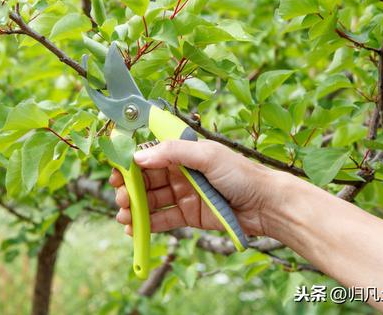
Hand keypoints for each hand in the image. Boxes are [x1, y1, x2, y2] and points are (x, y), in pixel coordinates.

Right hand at [109, 139, 281, 236]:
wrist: (267, 205)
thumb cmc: (241, 174)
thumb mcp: (208, 155)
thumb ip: (173, 153)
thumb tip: (139, 157)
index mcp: (183, 153)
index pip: (149, 156)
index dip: (130, 165)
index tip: (116, 174)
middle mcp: (180, 173)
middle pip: (146, 180)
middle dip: (129, 189)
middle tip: (120, 199)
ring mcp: (184, 195)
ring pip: (151, 200)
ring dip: (135, 208)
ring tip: (123, 217)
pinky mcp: (189, 215)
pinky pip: (163, 219)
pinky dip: (147, 224)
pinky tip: (133, 229)